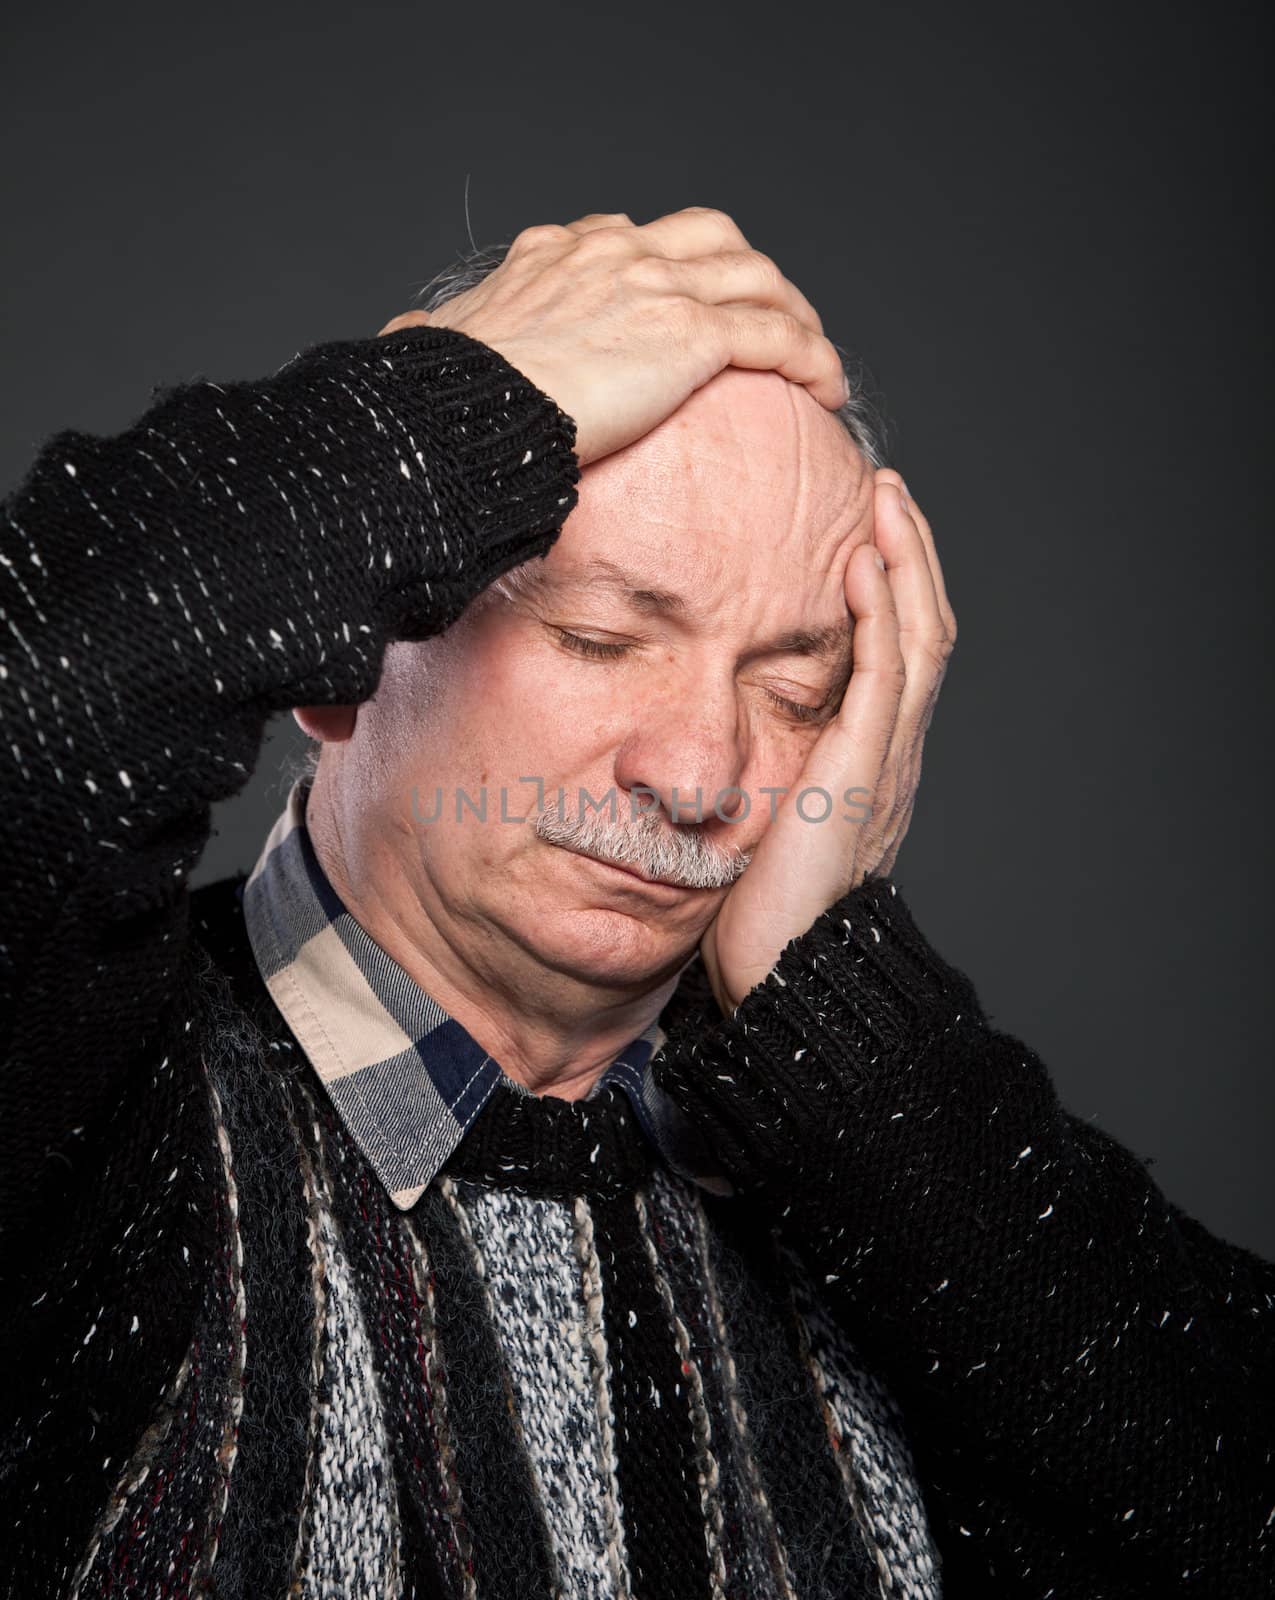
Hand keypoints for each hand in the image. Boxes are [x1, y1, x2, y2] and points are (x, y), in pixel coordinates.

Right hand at [378, 207, 847, 465]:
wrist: (460, 413)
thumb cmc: (441, 398)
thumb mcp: (436, 347)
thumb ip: (441, 339)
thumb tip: (402, 343)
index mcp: (558, 253)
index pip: (635, 237)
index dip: (678, 265)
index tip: (694, 301)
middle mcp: (613, 253)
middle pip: (712, 239)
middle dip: (751, 274)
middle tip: (772, 316)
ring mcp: (656, 285)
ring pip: (756, 278)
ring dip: (795, 313)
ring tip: (814, 357)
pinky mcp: (691, 334)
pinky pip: (775, 335)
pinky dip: (810, 355)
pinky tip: (825, 386)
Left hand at [699, 472, 956, 1015]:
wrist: (783, 976)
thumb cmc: (760, 914)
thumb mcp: (761, 825)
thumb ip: (761, 774)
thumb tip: (715, 746)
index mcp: (872, 762)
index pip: (899, 656)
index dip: (893, 592)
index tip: (867, 536)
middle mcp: (893, 754)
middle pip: (925, 632)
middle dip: (910, 558)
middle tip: (887, 495)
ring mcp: (887, 761)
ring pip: (920, 638)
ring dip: (906, 563)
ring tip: (886, 502)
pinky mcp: (864, 769)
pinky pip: (887, 674)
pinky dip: (882, 613)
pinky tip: (863, 564)